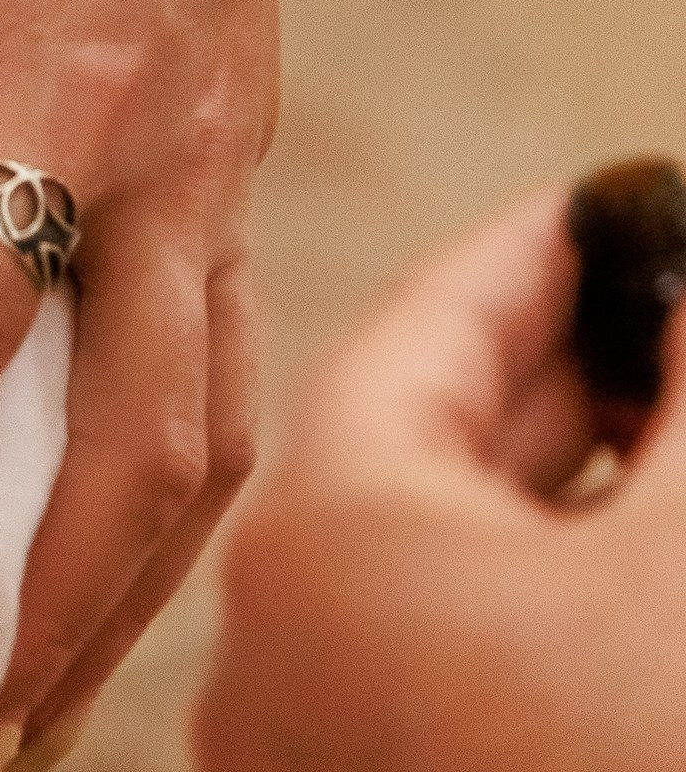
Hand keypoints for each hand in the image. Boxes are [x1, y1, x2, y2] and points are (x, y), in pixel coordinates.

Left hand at [0, 0, 316, 751]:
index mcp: (71, 73)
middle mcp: (171, 153)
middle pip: (131, 446)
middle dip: (32, 611)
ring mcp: (223, 167)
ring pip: (202, 435)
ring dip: (115, 584)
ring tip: (13, 707)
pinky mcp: (237, 158)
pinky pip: (222, 368)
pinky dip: (165, 487)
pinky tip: (96, 547)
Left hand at [196, 192, 685, 771]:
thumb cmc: (644, 736)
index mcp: (322, 537)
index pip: (429, 331)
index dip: (542, 255)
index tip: (619, 201)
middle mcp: (272, 644)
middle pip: (426, 446)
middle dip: (564, 374)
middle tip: (663, 306)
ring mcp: (307, 749)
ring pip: (439, 560)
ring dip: (561, 488)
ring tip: (666, 421)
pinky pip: (436, 659)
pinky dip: (531, 592)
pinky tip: (632, 557)